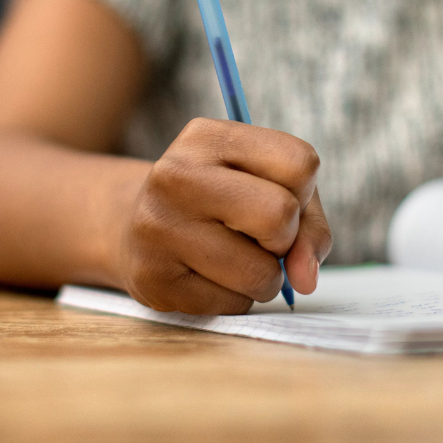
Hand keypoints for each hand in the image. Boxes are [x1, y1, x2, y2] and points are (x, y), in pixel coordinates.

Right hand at [118, 118, 332, 314]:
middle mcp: (175, 175)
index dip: (303, 192)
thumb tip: (305, 277)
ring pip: (260, 272)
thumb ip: (308, 224)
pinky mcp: (152, 279)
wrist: (134, 230)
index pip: (300, 163)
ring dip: (264, 278)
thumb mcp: (266, 187)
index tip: (279, 197)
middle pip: (280, 215)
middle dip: (285, 239)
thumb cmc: (220, 206)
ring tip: (234, 260)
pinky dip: (235, 299)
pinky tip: (207, 277)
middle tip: (259, 237)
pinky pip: (232, 305)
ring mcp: (158, 228)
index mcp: (207, 137)